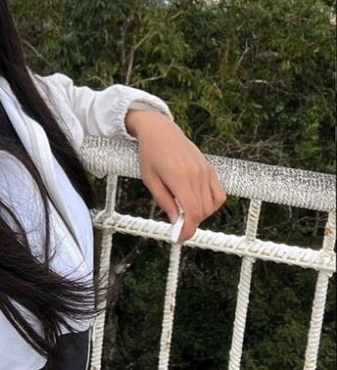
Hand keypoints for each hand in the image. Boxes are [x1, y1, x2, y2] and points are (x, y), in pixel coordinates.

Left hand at [124, 109, 226, 243]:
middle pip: (202, 211)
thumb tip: (175, 221)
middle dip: (191, 223)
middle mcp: (195, 174)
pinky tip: (198, 203)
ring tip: (185, 211)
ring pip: (212, 205)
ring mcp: (205, 170)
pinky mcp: (210, 168)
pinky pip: (219, 193)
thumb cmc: (150, 153)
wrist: (160, 130)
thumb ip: (163, 200)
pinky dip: (212, 204)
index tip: (179, 238)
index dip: (187, 230)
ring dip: (200, 215)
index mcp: (178, 177)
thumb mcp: (149, 179)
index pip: (191, 212)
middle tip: (178, 225)